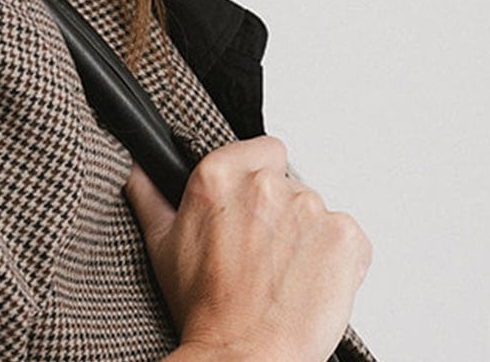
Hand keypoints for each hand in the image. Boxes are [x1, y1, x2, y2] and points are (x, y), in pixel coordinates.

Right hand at [124, 136, 371, 361]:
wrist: (245, 357)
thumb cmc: (206, 310)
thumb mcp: (164, 247)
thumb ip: (150, 197)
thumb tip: (139, 170)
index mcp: (220, 175)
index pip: (265, 149)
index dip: (263, 178)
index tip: (257, 209)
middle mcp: (265, 183)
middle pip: (290, 184)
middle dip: (283, 215)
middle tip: (266, 256)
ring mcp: (309, 206)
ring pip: (318, 213)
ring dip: (309, 238)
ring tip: (286, 277)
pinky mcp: (344, 235)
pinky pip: (349, 238)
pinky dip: (338, 260)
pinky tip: (312, 283)